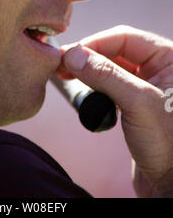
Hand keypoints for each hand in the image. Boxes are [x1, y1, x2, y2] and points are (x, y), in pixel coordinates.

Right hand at [58, 25, 172, 197]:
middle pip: (114, 50)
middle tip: (61, 65)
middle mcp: (158, 68)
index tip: (69, 54)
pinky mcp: (134, 105)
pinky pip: (108, 86)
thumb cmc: (169, 145)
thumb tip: (72, 55)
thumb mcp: (139, 104)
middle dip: (88, 57)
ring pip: (109, 68)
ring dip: (88, 73)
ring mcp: (145, 86)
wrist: (171, 185)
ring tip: (67, 78)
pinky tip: (85, 96)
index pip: (124, 37)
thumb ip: (106, 76)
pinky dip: (94, 89)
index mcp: (168, 58)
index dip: (95, 43)